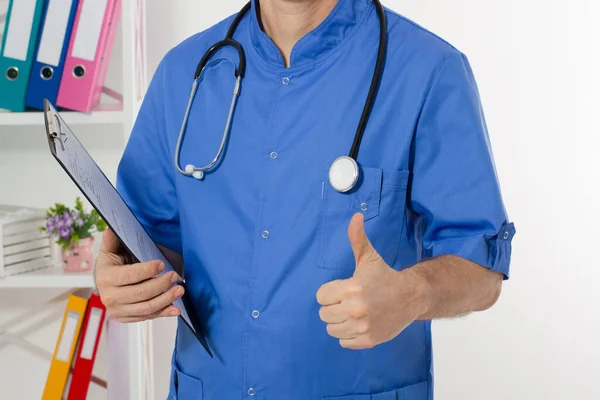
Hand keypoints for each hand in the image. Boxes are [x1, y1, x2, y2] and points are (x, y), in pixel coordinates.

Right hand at [95, 229, 183, 322]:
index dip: (148, 270)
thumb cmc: (112, 264)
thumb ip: (112, 241)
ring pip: (147, 308)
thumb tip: (110, 231)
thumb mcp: (110, 251)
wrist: (105, 284)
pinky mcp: (126, 318)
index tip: (162, 264)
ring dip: (166, 299)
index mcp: (106, 278)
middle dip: (161, 284)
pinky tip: (176, 309)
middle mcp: (110, 297)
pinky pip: (148, 317)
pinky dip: (164, 313)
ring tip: (180, 289)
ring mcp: (118, 310)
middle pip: (141, 293)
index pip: (130, 275)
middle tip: (174, 276)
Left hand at [316, 213, 430, 348]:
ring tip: (353, 312)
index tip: (343, 289)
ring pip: (331, 329)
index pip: (320, 297)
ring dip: (339, 321)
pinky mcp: (368, 340)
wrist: (411, 296)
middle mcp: (356, 309)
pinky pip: (343, 341)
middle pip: (324, 314)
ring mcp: (362, 327)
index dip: (330, 292)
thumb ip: (357, 238)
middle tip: (349, 301)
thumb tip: (356, 216)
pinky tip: (359, 323)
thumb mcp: (369, 257)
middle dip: (333, 307)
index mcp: (351, 288)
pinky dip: (348, 335)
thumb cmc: (385, 275)